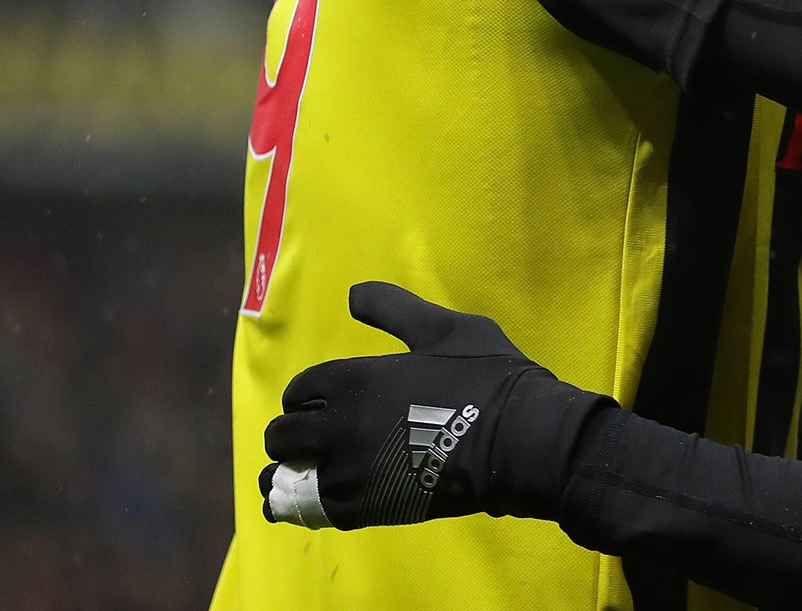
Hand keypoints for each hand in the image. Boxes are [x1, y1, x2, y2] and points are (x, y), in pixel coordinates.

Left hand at [259, 281, 609, 529]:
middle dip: (294, 435)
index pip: (299, 391)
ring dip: (297, 472)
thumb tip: (353, 293)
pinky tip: (332, 495)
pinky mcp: (362, 509)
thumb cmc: (486, 378)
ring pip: (287, 478)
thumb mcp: (445, 328)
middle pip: (281, 436)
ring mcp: (347, 472)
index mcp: (354, 379)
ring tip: (321, 471)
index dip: (311, 396)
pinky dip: (312, 504)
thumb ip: (394, 309)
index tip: (331, 402)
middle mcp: (339, 427)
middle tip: (323, 438)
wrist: (517, 441)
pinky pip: (311, 511)